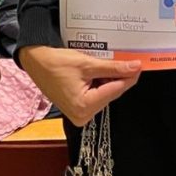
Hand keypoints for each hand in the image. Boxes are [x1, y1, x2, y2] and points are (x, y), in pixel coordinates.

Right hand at [18, 46, 141, 126]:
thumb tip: (134, 67)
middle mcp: (83, 115)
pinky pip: (96, 95)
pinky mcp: (78, 109)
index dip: (130, 75)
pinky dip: (100, 83)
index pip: (116, 90)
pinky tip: (99, 70)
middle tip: (127, 60)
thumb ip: (113, 68)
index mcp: (84, 106)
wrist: (35, 62)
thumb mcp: (87, 63)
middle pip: (111, 93)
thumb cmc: (55, 63)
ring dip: (109, 79)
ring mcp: (80, 113)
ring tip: (107, 62)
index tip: (140, 64)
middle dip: (119, 77)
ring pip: (105, 93)